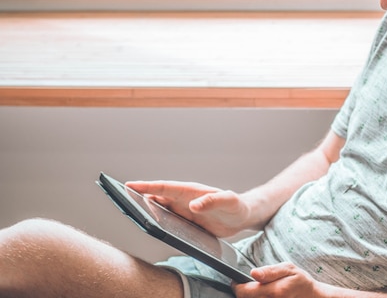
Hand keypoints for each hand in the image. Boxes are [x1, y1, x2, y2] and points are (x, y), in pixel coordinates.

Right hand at [125, 180, 250, 237]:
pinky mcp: (185, 221)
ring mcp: (183, 210)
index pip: (165, 188)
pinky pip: (166, 220)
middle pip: (156, 197)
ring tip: (127, 212)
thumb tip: (194, 205)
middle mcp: (184, 199)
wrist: (242, 216)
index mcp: (191, 192)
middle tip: (119, 197)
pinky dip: (155, 221)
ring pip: (159, 208)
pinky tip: (147, 227)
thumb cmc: (236, 205)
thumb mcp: (228, 202)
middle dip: (138, 196)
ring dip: (144, 209)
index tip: (129, 185)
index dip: (147, 187)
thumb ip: (213, 201)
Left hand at [233, 263, 323, 297]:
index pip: (244, 292)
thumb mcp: (288, 269)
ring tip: (259, 290)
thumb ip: (269, 271)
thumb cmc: (300, 282)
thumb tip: (253, 273)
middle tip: (251, 284)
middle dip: (244, 291)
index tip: (236, 281)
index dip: (237, 286)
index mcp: (274, 291)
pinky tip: (262, 295)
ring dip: (251, 296)